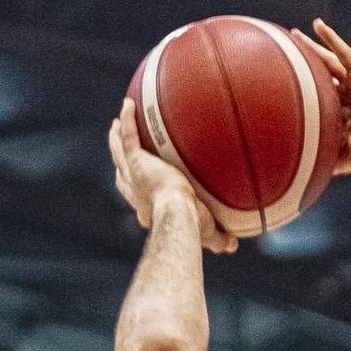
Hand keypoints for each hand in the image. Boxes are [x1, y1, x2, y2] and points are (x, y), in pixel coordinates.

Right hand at [108, 102, 237, 254]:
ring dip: (116, 138)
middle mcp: (136, 191)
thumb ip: (220, 240)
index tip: (140, 183)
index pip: (138, 197)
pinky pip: (129, 136)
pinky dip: (127, 120)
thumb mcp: (207, 234)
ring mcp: (133, 174)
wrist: (179, 215)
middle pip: (123, 173)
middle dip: (121, 162)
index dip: (137, 190)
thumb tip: (233, 246)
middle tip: (121, 149)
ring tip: (117, 124)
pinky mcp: (136, 160)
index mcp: (147, 207)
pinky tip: (129, 104)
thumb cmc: (192, 228)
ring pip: (119, 152)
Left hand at [293, 20, 350, 178]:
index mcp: (340, 114)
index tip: (281, 81)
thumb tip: (293, 173)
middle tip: (286, 50)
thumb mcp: (334, 156)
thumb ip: (317, 157)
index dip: (302, 88)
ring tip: (293, 35)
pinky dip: (332, 38)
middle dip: (304, 62)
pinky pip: (344, 52)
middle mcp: (346, 97)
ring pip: (329, 60)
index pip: (317, 96)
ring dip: (312, 47)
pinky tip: (318, 26)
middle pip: (320, 74)